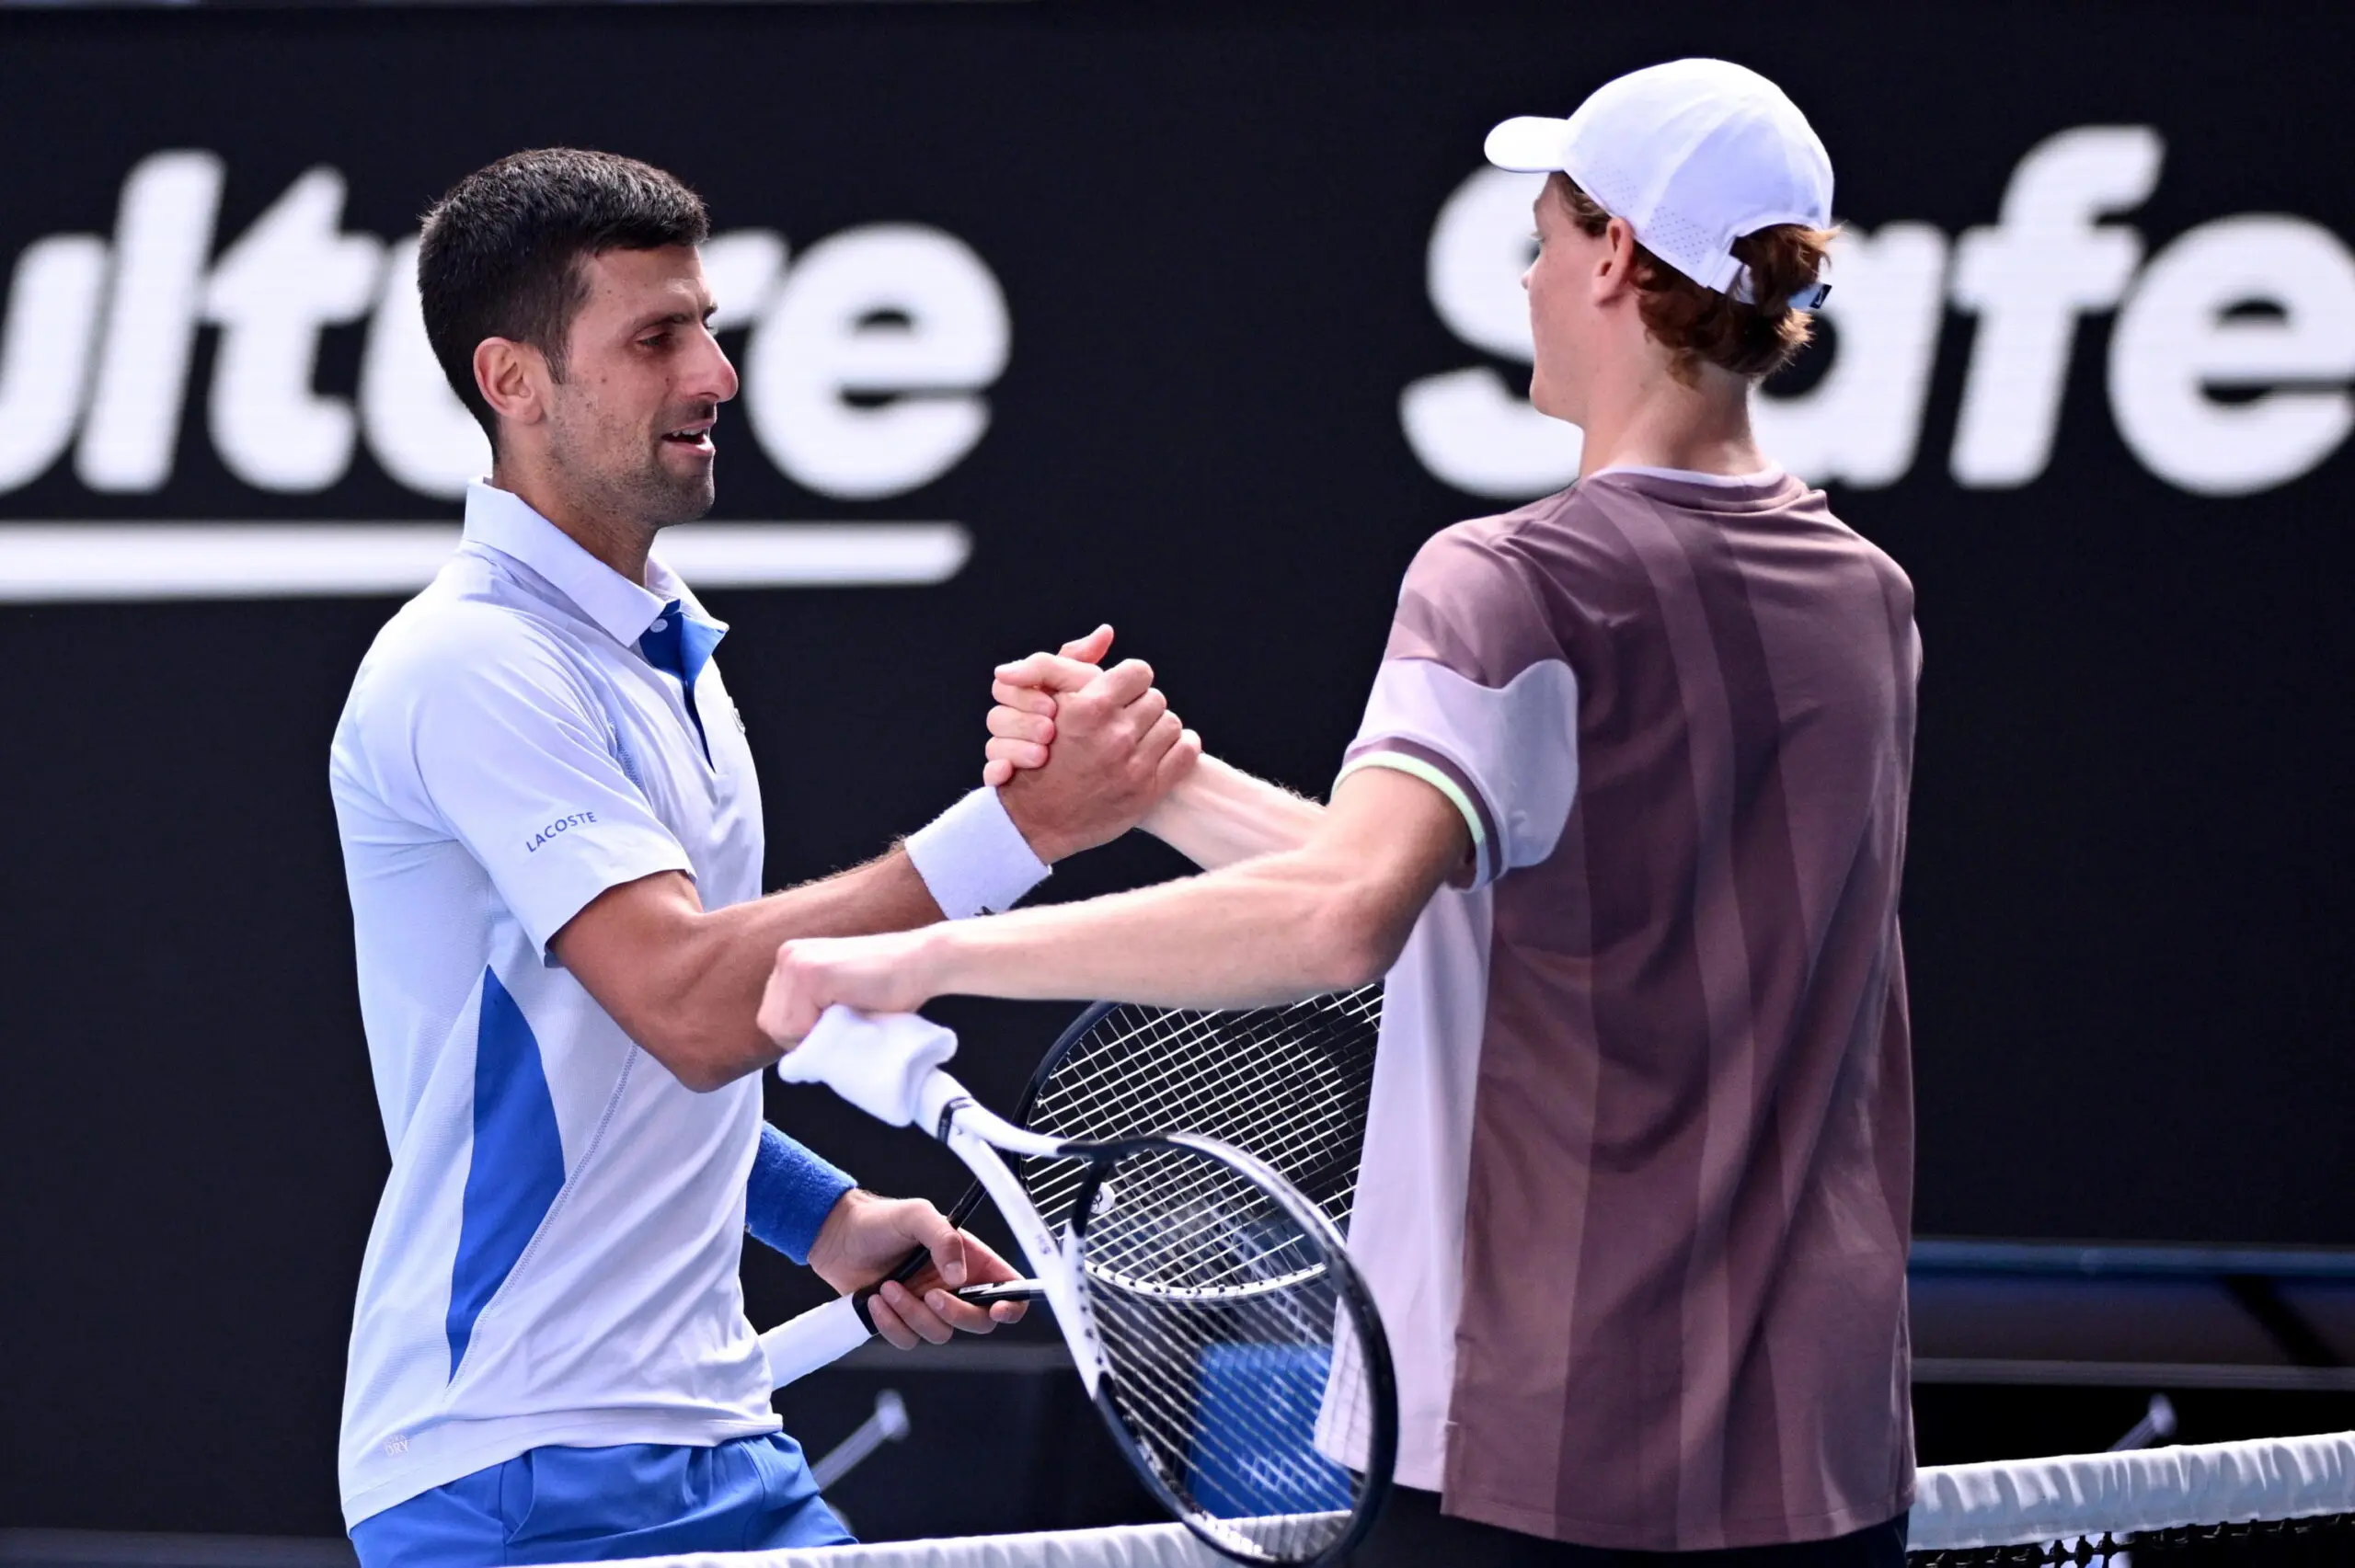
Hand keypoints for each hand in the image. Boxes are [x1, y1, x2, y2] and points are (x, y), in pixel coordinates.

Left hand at [756, 929, 935, 1044]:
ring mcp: (796, 962)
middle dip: (804, 1036)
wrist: (923, 962)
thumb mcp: (836, 999)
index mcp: (791, 959)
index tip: (834, 1026)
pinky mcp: (811, 973)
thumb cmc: (889, 987)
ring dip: (814, 1034)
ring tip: (848, 1017)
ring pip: (783, 1027)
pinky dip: (821, 1031)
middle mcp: (787, 955)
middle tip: (841, 1025)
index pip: (772, 1017)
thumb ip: (811, 1010)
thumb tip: (794, 1054)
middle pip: (772, 1023)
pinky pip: (799, 1024)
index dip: (801, 1034)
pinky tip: (850, 1010)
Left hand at [805, 1189, 1026, 1346]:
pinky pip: (908, 1340)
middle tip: (930, 1294)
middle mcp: (954, 1287)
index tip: (997, 1308)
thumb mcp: (917, 1216)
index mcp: (970, 1260)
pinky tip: (876, 1299)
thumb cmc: (880, 1220)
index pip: (1009, 1288)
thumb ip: (944, 1239)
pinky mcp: (903, 1321)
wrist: (838, 1238)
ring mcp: (928, 1306)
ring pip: (940, 1333)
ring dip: (912, 1314)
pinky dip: (891, 1324)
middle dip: (955, 1314)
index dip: (1012, 1305)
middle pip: (979, 1321)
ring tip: (889, 1287)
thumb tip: (958, 1275)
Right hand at [991, 643, 1201, 862]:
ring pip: (1172, 724)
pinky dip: (1181, 747)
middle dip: (1142, 706)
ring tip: (1141, 736)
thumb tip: (1107, 632)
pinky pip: (1187, 753)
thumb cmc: (1039, 753)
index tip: (1122, 692)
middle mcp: (1114, 736)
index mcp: (1089, 708)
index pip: (1138, 671)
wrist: (1035, 818)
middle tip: (1127, 718)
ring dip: (1159, 728)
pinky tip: (1164, 749)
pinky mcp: (1148, 791)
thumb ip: (1070, 661)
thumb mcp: (1045, 700)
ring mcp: (1134, 766)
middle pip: (1156, 699)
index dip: (1131, 679)